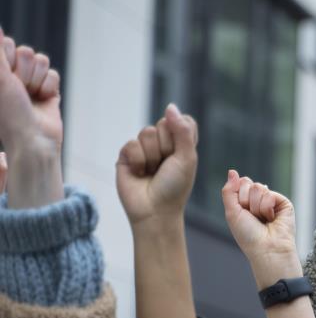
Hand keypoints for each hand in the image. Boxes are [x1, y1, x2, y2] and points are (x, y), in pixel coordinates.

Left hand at [0, 30, 63, 207]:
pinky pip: (53, 74)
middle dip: (24, 71)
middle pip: (26, 51)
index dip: (9, 59)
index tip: (6, 79)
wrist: (33, 139)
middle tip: (19, 90)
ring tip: (31, 96)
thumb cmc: (9, 112)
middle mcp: (12, 74)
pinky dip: (49, 88)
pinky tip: (43, 100)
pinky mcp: (48, 89)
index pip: (7, 43)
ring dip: (37, 80)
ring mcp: (31, 81)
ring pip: (41, 61)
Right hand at [116, 104, 197, 226]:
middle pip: (164, 124)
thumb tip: (170, 106)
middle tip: (166, 166)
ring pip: (147, 132)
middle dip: (166, 147)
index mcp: (182, 144)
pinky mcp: (127, 155)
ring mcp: (145, 149)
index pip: (183, 120)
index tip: (181, 152)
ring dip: (152, 156)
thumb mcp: (186, 158)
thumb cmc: (175, 187)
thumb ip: (182, 131)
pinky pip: (131, 144)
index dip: (181, 133)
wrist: (154, 211)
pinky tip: (140, 174)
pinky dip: (138, 161)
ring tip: (152, 172)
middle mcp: (163, 144)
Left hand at [221, 170, 301, 288]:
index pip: (240, 183)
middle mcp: (259, 200)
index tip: (242, 212)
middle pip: (248, 182)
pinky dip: (267, 208)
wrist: (266, 248)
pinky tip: (271, 219)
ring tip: (263, 220)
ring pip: (259, 187)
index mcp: (246, 202)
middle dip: (246, 200)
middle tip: (252, 217)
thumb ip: (229, 191)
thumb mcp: (232, 212)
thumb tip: (232, 171)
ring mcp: (272, 200)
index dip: (238, 196)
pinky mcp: (283, 203)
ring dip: (256, 207)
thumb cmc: (248, 235)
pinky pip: (270, 194)